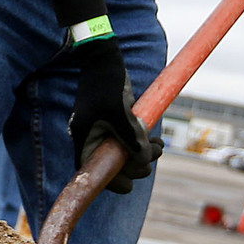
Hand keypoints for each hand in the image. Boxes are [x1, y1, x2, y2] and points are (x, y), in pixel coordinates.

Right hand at [68, 36, 161, 193]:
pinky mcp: (114, 122)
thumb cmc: (107, 82)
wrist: (104, 57)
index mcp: (84, 138)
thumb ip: (131, 137)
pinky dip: (142, 143)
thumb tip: (142, 160)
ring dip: (143, 154)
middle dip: (134, 165)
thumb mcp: (119, 111)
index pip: (92, 171)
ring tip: (160, 147)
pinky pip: (129, 140)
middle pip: (112, 164)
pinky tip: (157, 141)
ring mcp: (103, 130)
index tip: (129, 186)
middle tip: (152, 160)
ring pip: (124, 153)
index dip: (110, 181)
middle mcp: (91, 137)